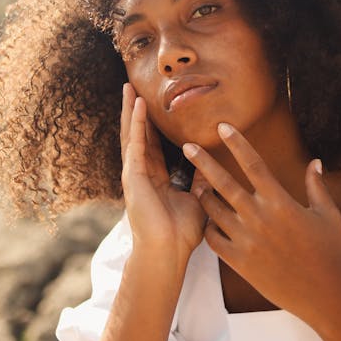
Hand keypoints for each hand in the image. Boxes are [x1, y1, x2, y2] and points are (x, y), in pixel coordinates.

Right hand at [120, 83, 206, 263]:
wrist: (168, 254)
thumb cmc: (181, 234)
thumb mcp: (198, 199)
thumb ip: (202, 180)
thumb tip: (212, 162)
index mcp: (154, 178)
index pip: (149, 144)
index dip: (148, 124)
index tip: (148, 104)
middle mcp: (141, 174)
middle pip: (136, 135)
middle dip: (134, 111)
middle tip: (131, 87)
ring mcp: (135, 175)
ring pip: (131, 135)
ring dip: (131, 111)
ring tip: (129, 88)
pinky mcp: (134, 177)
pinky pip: (135, 144)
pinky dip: (136, 124)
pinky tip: (138, 106)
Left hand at [183, 123, 340, 327]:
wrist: (325, 296)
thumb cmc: (330, 252)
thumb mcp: (328, 214)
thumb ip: (317, 186)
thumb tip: (315, 162)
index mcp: (280, 201)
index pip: (253, 164)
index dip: (237, 143)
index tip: (222, 126)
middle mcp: (259, 217)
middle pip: (224, 183)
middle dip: (203, 162)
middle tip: (186, 146)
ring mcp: (246, 240)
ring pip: (214, 211)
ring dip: (203, 195)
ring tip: (195, 186)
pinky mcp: (239, 262)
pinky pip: (213, 240)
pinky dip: (208, 228)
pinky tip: (208, 221)